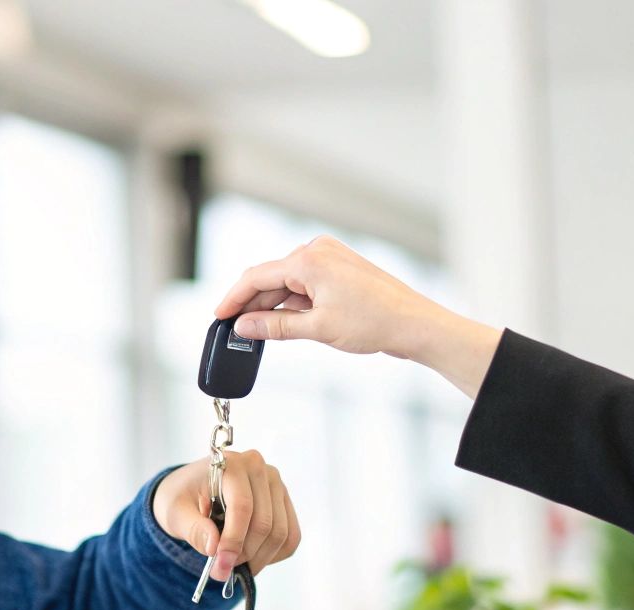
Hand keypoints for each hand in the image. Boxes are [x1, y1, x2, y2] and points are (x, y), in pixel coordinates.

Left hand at [152, 449, 299, 581]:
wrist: (191, 489)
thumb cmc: (181, 498)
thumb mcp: (174, 513)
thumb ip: (192, 529)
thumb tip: (214, 547)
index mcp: (231, 465)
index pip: (242, 507)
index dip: (234, 541)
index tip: (221, 565)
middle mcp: (259, 469)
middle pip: (264, 524)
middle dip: (244, 554)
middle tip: (223, 569)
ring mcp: (276, 485)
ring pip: (280, 534)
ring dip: (259, 558)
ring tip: (234, 563)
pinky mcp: (283, 502)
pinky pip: (291, 537)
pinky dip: (273, 555)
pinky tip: (252, 558)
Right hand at [213, 235, 503, 396]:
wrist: (414, 324)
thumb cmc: (374, 322)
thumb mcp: (317, 328)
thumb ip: (274, 327)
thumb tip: (244, 327)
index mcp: (309, 260)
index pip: (256, 277)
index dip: (234, 299)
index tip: (219, 317)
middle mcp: (318, 251)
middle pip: (271, 278)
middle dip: (252, 305)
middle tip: (235, 331)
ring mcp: (331, 258)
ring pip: (288, 282)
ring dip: (273, 306)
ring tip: (258, 333)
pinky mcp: (340, 269)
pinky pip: (306, 284)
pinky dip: (293, 303)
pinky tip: (284, 323)